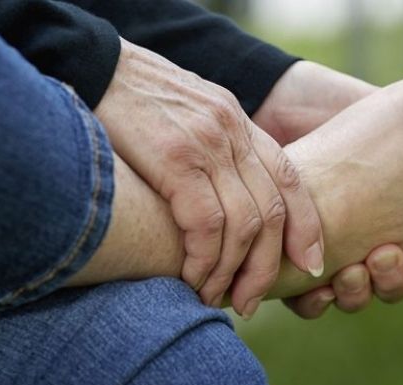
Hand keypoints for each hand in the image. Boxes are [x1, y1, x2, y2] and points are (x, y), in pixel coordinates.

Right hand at [94, 38, 324, 317]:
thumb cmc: (133, 100)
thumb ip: (213, 148)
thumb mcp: (189, 113)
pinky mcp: (175, 158)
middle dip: (267, 266)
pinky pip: (206, 223)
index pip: (290, 179)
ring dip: (231, 272)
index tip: (310, 265)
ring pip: (244, 224)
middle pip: (273, 212)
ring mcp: (207, 145)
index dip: (307, 227)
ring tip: (215, 298)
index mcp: (238, 123)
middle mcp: (231, 133)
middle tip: (251, 301)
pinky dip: (203, 259)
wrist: (93, 66)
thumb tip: (221, 197)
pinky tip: (191, 277)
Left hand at [252, 61, 402, 316]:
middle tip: (390, 255)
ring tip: (352, 266)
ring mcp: (337, 252)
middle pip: (395, 284)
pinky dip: (318, 300)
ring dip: (361, 289)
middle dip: (397, 278)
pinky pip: (313, 302)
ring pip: (359, 295)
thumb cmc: (363, 123)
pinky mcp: (299, 259)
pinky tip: (318, 283)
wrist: (297, 117)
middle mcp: (375, 244)